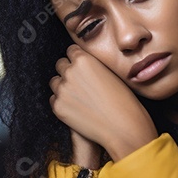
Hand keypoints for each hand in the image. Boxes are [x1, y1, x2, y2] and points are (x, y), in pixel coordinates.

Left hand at [49, 45, 157, 161]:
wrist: (122, 126)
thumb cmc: (123, 101)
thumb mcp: (110, 73)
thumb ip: (94, 65)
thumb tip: (85, 65)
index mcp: (83, 60)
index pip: (71, 51)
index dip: (77, 59)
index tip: (81, 66)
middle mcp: (69, 72)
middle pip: (60, 65)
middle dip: (68, 71)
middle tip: (79, 82)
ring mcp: (62, 90)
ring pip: (55, 82)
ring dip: (63, 86)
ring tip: (78, 95)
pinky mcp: (58, 107)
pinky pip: (54, 99)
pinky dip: (62, 102)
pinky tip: (76, 107)